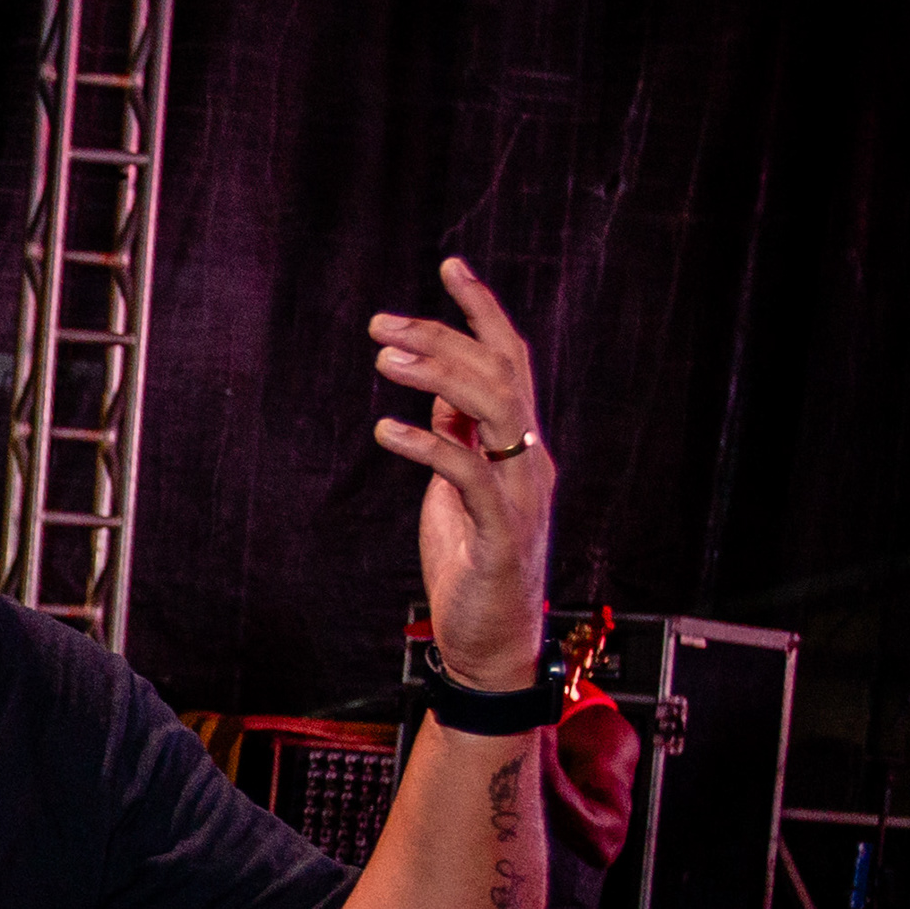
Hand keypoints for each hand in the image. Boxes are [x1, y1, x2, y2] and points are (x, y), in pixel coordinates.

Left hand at [369, 258, 553, 689]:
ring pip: (495, 409)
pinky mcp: (502, 531)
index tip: (450, 265)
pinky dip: (430, 445)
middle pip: (498, 372)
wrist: (490, 643)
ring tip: (383, 359)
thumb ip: (458, 435)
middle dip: (442, 337)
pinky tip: (388, 431)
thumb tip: (439, 387)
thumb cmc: (473, 564)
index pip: (509, 359)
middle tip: (380, 325)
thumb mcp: (457, 488)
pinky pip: (470, 474)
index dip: (481, 310)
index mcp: (518, 444)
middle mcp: (529, 459)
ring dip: (438, 375)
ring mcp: (520, 493)